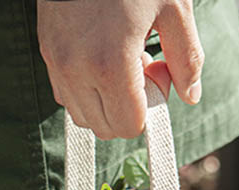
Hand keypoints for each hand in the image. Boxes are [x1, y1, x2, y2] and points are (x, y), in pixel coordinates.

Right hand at [37, 0, 201, 139]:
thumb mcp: (173, 7)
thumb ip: (187, 58)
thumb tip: (191, 95)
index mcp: (109, 63)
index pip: (130, 125)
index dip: (150, 108)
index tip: (158, 72)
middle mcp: (76, 70)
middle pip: (106, 128)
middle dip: (129, 109)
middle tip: (143, 67)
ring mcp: (57, 62)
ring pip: (84, 116)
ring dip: (107, 101)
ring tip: (121, 61)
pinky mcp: (47, 52)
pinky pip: (67, 95)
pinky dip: (87, 90)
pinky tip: (101, 57)